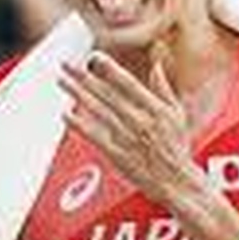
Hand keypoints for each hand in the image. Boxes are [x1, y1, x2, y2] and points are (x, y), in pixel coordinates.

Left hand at [58, 52, 203, 204]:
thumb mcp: (176, 115)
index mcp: (156, 109)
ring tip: (62, 82)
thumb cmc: (176, 148)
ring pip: (97, 111)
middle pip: (106, 94)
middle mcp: (140, 121)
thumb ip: (164, 88)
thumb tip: (157, 64)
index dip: (109, 68)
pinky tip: (66, 114)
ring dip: (77, 94)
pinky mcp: (117, 155)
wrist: (176, 182)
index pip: (128, 83)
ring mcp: (128, 138)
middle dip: (84, 77)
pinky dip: (79, 125)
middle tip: (66, 65)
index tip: (94, 57)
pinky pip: (94, 136)